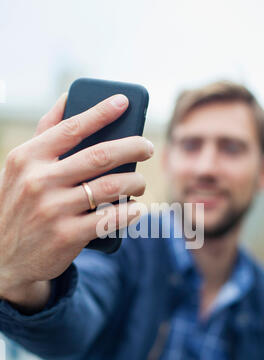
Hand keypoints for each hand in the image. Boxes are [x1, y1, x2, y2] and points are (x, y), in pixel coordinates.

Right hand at [0, 93, 152, 309]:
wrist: (4, 257)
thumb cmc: (19, 203)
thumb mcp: (21, 167)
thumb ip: (45, 134)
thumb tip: (68, 98)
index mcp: (28, 158)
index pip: (72, 128)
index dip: (101, 112)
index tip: (124, 102)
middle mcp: (39, 181)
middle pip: (100, 156)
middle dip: (132, 148)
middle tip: (147, 147)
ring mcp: (53, 210)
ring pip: (111, 187)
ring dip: (135, 182)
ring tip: (139, 183)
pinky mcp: (67, 236)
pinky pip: (110, 219)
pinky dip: (131, 212)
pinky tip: (136, 208)